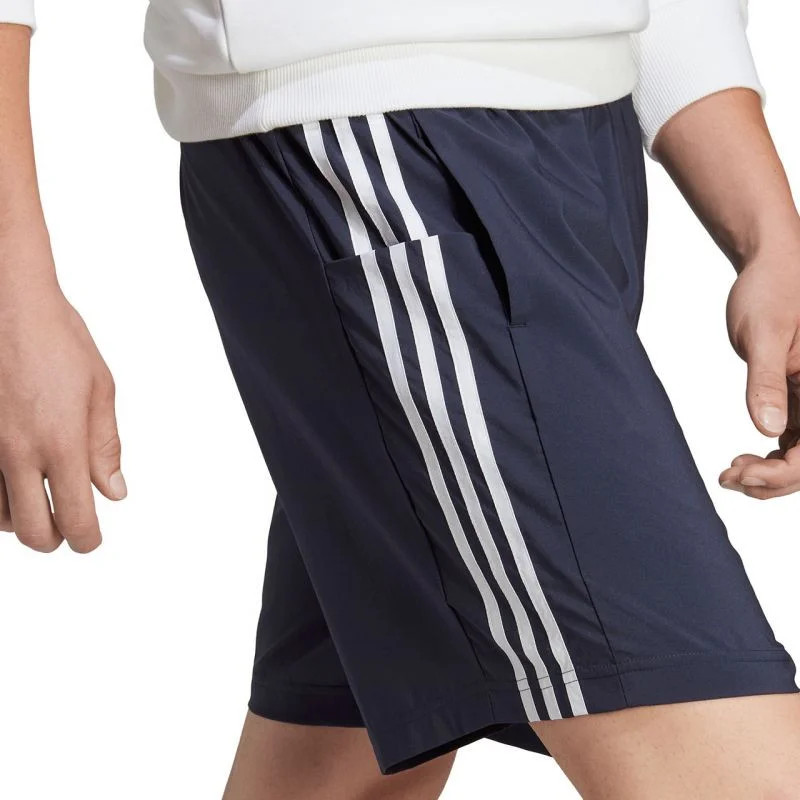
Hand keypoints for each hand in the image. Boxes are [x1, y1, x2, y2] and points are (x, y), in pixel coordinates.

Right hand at [0, 240, 125, 551]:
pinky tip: (10, 480)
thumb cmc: (57, 337)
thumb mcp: (99, 389)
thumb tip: (113, 492)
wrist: (5, 301)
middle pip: (32, 533)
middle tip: (67, 527)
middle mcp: (17, 454)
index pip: (76, 520)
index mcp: (62, 444)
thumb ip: (104, 446)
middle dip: (55, 538)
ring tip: (40, 498)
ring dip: (22, 518)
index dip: (87, 540)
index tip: (92, 539)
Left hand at [720, 250, 799, 497]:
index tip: (742, 473)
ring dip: (770, 475)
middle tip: (728, 477)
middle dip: (773, 480)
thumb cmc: (771, 290)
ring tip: (730, 472)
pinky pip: (794, 443)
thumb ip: (765, 383)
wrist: (770, 266)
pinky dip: (769, 459)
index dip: (783, 473)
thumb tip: (767, 430)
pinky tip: (741, 461)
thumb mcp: (763, 336)